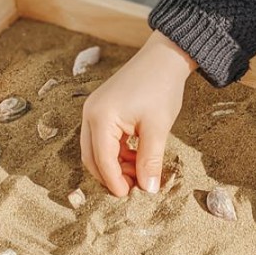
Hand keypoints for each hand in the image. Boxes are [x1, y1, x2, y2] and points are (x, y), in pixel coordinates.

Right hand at [81, 30, 196, 195]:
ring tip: (140, 174)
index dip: (115, 182)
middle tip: (134, 189)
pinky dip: (117, 152)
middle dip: (111, 176)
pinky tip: (137, 158)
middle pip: (92, 158)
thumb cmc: (161, 88)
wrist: (165, 58)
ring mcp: (94, 110)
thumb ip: (150, 160)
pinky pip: (104, 139)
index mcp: (100, 117)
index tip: (130, 196)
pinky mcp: (103, 109)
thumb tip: (148, 190)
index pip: (102, 161)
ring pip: (97, 150)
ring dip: (115, 165)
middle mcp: (90, 114)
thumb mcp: (158, 128)